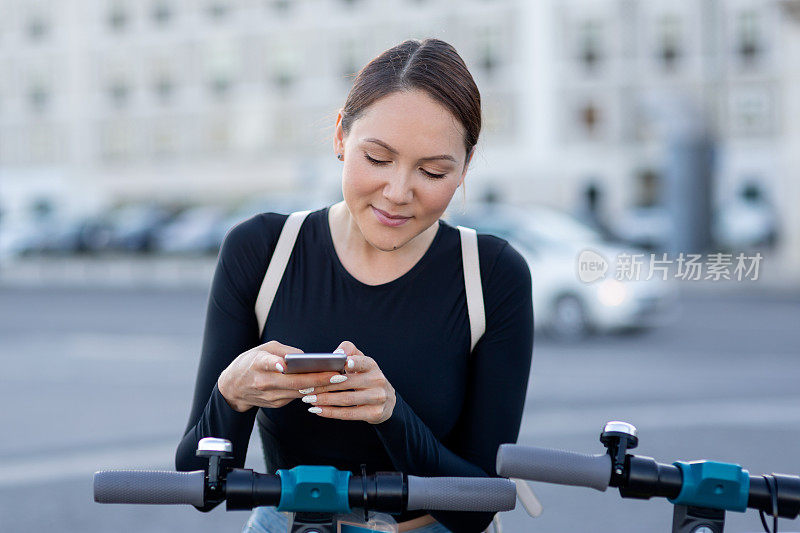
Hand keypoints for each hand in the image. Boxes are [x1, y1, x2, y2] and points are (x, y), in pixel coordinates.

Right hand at [217, 340, 349, 412]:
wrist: (232, 388)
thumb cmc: (249, 363)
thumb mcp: (262, 349)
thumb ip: (283, 351)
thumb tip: (306, 357)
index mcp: (257, 364)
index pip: (267, 364)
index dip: (276, 364)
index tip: (285, 365)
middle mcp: (264, 382)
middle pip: (294, 382)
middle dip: (318, 379)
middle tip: (338, 374)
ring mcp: (270, 396)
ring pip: (299, 392)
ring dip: (320, 387)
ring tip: (338, 380)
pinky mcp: (276, 404)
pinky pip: (297, 397)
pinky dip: (312, 392)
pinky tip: (327, 386)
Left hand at [303, 341, 395, 423]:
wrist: (387, 401)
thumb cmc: (366, 378)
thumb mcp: (362, 362)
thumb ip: (349, 351)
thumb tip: (337, 353)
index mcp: (372, 366)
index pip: (363, 362)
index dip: (354, 363)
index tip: (343, 363)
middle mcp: (377, 381)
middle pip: (347, 383)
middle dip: (324, 386)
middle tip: (306, 388)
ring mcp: (377, 398)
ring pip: (346, 399)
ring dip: (325, 400)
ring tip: (308, 399)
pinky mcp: (374, 413)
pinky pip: (349, 414)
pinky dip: (331, 412)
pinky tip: (318, 410)